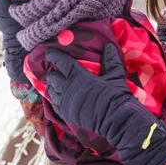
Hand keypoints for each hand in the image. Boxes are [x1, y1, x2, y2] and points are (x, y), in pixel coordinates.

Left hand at [46, 44, 165, 164]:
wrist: (115, 119)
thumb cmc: (116, 95)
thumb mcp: (115, 75)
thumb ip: (110, 60)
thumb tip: (108, 46)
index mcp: (78, 76)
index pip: (61, 62)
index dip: (54, 56)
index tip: (49, 52)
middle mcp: (68, 88)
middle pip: (52, 77)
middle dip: (53, 72)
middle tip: (56, 69)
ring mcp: (65, 102)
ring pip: (51, 91)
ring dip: (53, 85)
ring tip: (57, 83)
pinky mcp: (66, 114)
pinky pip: (54, 104)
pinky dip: (55, 98)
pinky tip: (60, 96)